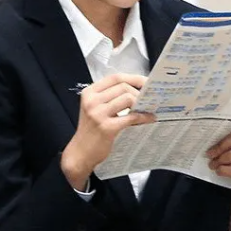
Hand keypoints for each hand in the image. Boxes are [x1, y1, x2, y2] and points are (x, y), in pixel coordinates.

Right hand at [61, 73, 155, 189]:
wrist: (81, 152)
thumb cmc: (91, 130)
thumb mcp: (95, 108)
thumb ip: (112, 98)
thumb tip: (139, 90)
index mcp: (89, 93)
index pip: (115, 78)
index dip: (134, 78)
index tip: (147, 82)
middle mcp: (92, 101)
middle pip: (123, 86)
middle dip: (139, 92)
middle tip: (149, 98)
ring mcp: (98, 114)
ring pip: (128, 98)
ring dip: (141, 103)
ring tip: (147, 108)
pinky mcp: (106, 127)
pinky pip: (131, 117)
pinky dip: (143, 116)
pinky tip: (149, 118)